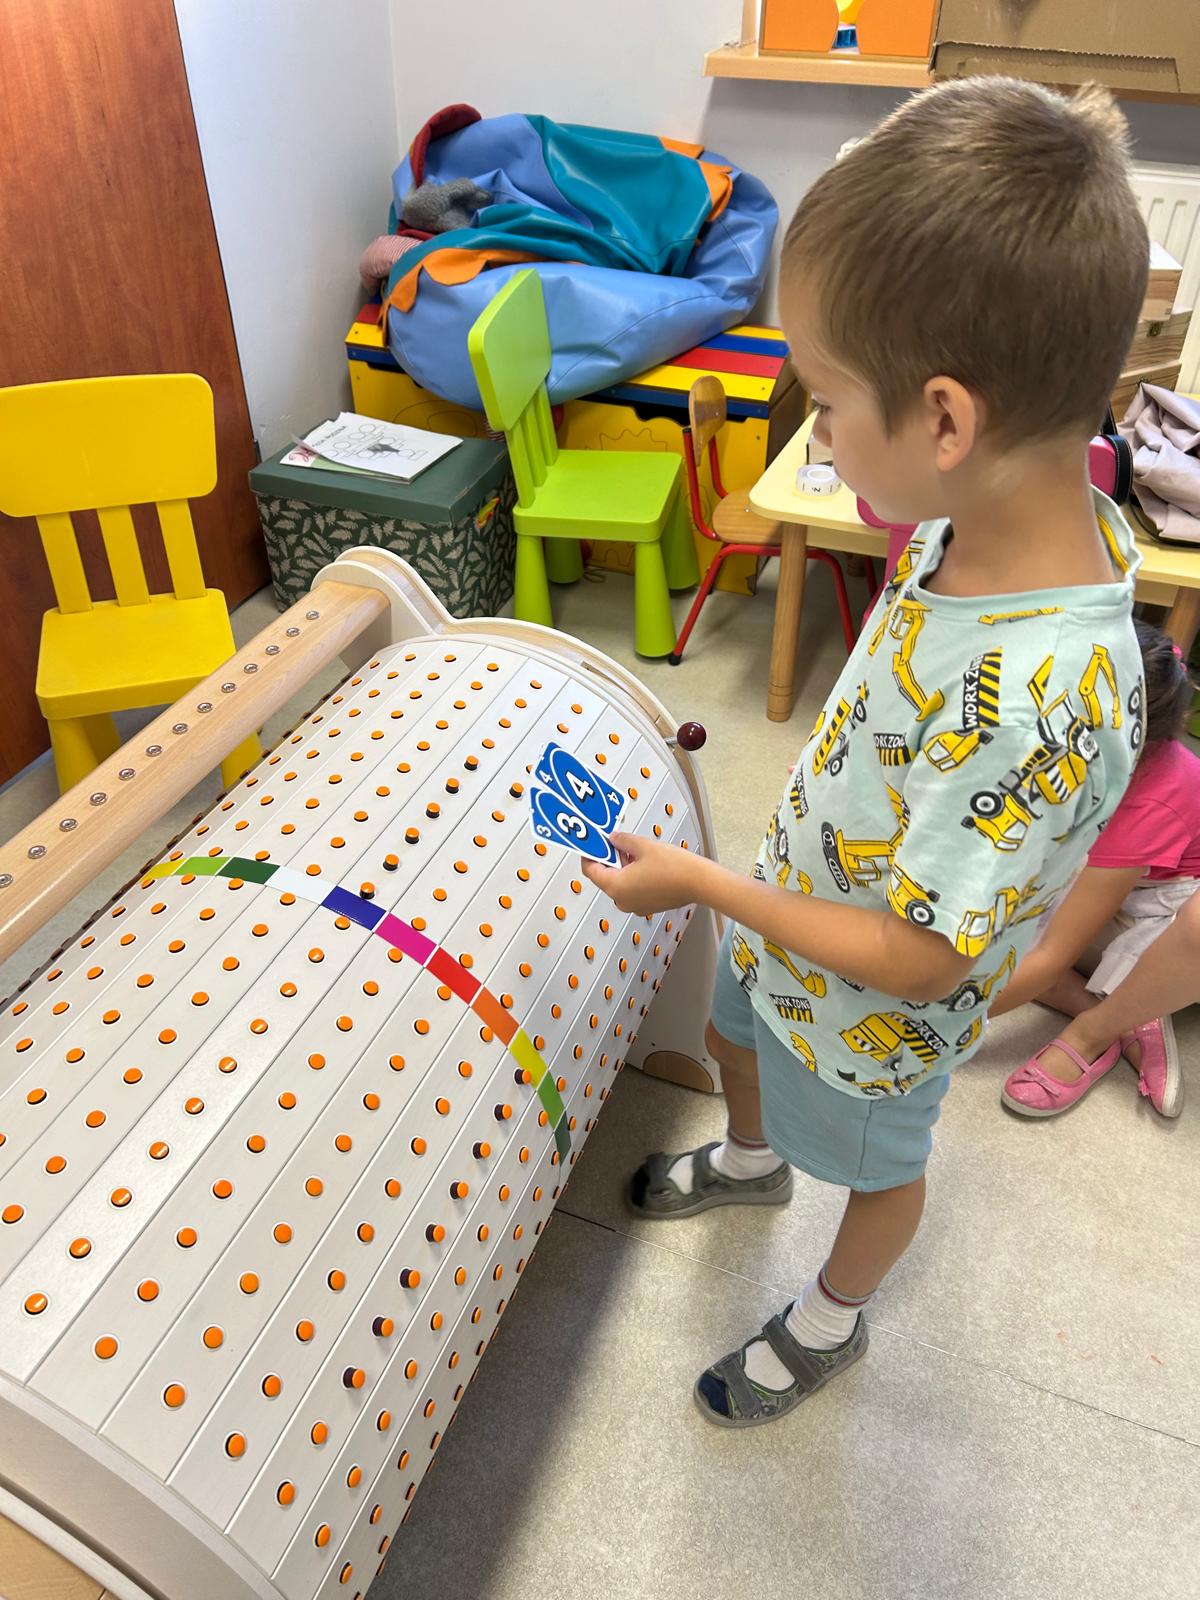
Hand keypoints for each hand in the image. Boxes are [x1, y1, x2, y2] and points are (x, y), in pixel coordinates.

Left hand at [581, 832, 700, 915]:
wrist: (699, 882)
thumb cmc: (674, 867)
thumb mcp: (643, 846)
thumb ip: (623, 840)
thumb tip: (613, 838)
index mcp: (616, 887)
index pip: (591, 871)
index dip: (589, 855)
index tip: (592, 845)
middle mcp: (622, 900)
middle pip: (605, 878)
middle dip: (608, 859)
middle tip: (614, 841)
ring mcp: (635, 906)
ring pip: (619, 884)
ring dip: (621, 867)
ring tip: (632, 849)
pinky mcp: (647, 906)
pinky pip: (632, 890)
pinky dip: (632, 876)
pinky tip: (642, 862)